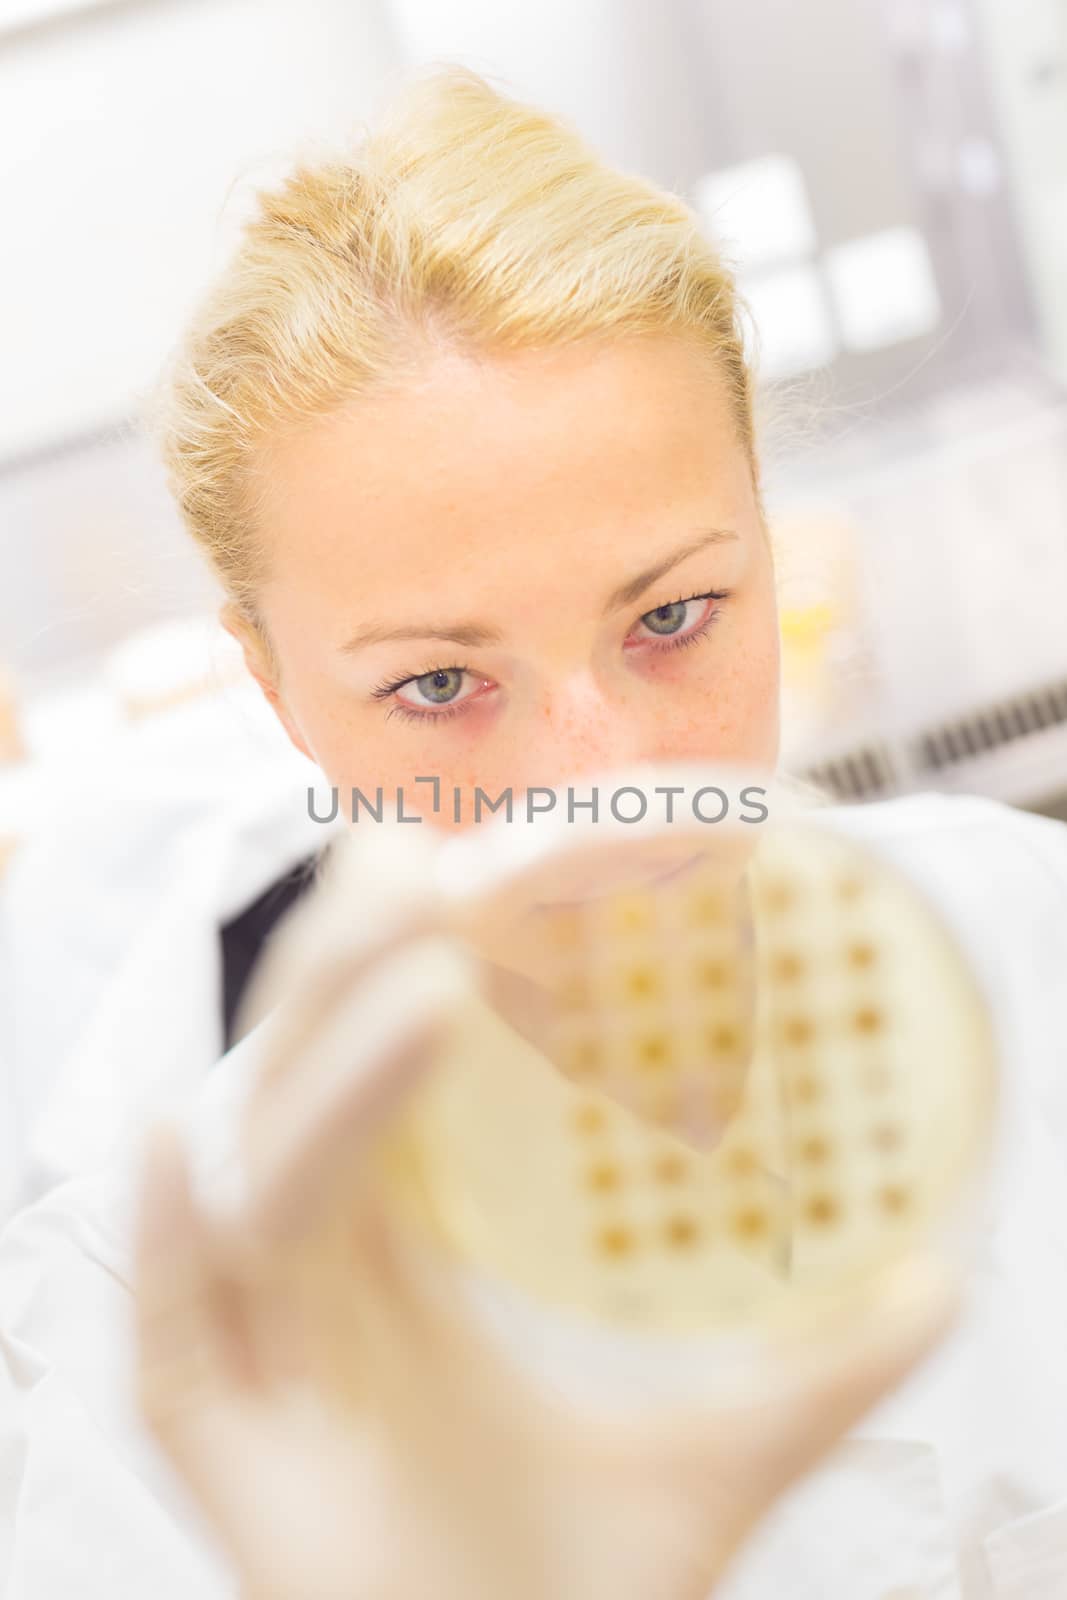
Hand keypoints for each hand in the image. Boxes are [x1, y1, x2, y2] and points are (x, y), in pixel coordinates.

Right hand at [133, 838, 958, 1599]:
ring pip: (260, 1173)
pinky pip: (168, 1323)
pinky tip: (187, 1139)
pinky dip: (163, 1230)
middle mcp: (331, 1271)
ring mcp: (267, 1347)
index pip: (390, 1063)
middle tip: (427, 865)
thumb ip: (820, 1370)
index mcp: (414, 1246)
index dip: (412, 955)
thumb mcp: (710, 1457)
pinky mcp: (214, 1437)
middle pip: (307, 1076)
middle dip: (353, 965)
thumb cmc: (566, 1592)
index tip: (473, 855)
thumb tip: (939, 1278)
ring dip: (329, 1071)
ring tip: (421, 977)